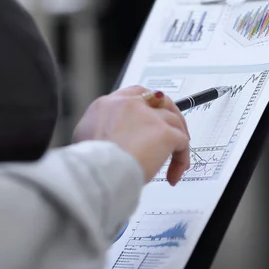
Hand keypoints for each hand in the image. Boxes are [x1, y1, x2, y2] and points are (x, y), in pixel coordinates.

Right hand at [73, 86, 190, 185]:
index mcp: (107, 104)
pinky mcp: (164, 132)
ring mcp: (149, 116)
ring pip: (174, 122)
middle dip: (172, 116)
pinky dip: (181, 160)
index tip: (155, 118)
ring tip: (175, 163)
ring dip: (178, 142)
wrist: (98, 173)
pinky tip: (173, 175)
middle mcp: (129, 104)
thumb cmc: (90, 165)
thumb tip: (114, 140)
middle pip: (161, 100)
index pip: (135, 94)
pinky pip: (182, 142)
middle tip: (175, 135)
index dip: (149, 106)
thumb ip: (103, 131)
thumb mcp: (85, 140)